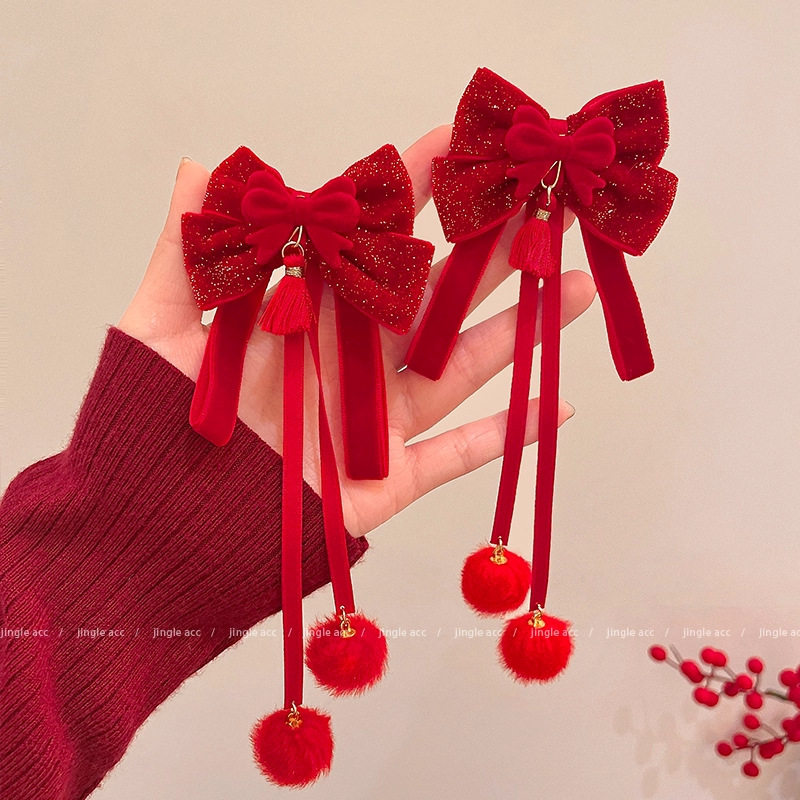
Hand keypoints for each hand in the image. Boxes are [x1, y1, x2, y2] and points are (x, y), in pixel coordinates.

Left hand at [117, 128, 595, 536]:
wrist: (152, 533)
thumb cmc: (148, 428)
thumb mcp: (160, 328)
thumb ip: (187, 250)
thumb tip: (202, 163)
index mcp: (305, 319)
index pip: (369, 244)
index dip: (409, 194)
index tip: (453, 145)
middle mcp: (350, 363)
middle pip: (434, 300)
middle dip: (489, 252)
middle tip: (544, 206)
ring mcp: (375, 423)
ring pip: (461, 368)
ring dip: (520, 331)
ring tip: (575, 285)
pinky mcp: (388, 483)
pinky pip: (459, 457)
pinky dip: (510, 436)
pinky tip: (560, 404)